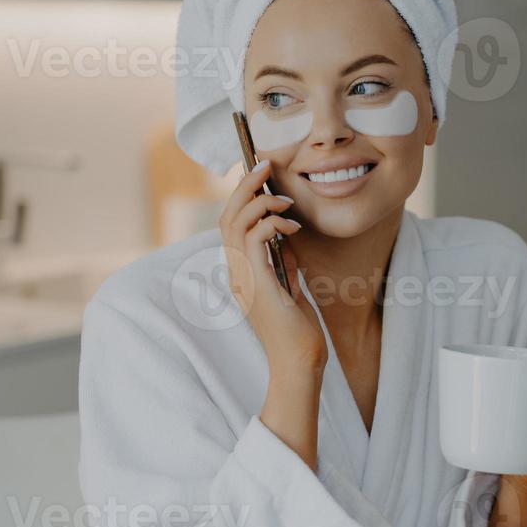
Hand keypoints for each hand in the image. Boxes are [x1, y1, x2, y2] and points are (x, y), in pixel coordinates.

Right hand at [218, 160, 325, 368]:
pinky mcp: (257, 283)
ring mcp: (243, 278)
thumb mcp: (290, 287)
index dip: (242, 197)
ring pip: (235, 222)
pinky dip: (271, 223)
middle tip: (266, 164)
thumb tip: (285, 237)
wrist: (299, 362)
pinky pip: (254, 238)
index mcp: (242, 273)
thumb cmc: (298, 331)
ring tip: (284, 198)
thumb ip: (283, 262)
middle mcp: (236, 272)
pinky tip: (291, 225)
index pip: (231, 225)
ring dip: (260, 201)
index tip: (261, 177)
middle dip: (245, 186)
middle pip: (227, 216)